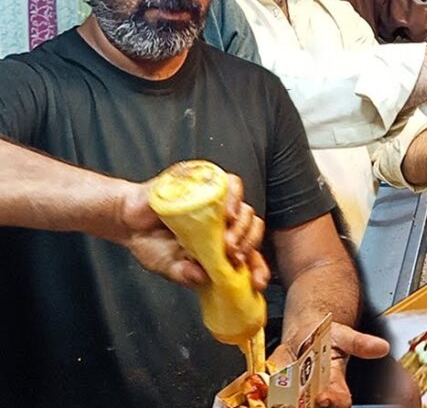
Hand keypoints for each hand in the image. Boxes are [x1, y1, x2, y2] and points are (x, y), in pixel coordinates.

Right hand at [117, 174, 269, 289]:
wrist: (127, 217)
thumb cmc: (151, 243)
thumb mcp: (168, 267)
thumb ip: (184, 273)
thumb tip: (201, 277)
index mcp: (221, 247)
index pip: (250, 257)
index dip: (258, 268)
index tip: (256, 282)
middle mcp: (224, 226)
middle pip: (252, 231)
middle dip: (248, 246)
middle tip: (232, 256)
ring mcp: (218, 205)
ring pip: (246, 210)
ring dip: (241, 227)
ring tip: (226, 240)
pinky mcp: (208, 185)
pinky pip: (231, 184)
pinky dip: (234, 197)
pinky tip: (227, 212)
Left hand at [273, 324, 390, 407]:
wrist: (303, 334)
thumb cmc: (328, 337)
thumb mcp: (345, 336)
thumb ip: (361, 343)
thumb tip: (382, 347)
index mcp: (335, 385)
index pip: (339, 400)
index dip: (333, 401)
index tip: (323, 397)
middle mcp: (315, 395)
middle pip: (313, 407)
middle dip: (305, 405)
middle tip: (295, 402)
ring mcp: (294, 395)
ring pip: (290, 406)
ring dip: (283, 404)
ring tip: (277, 399)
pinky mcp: (275, 391)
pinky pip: (268, 399)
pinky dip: (262, 398)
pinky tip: (259, 394)